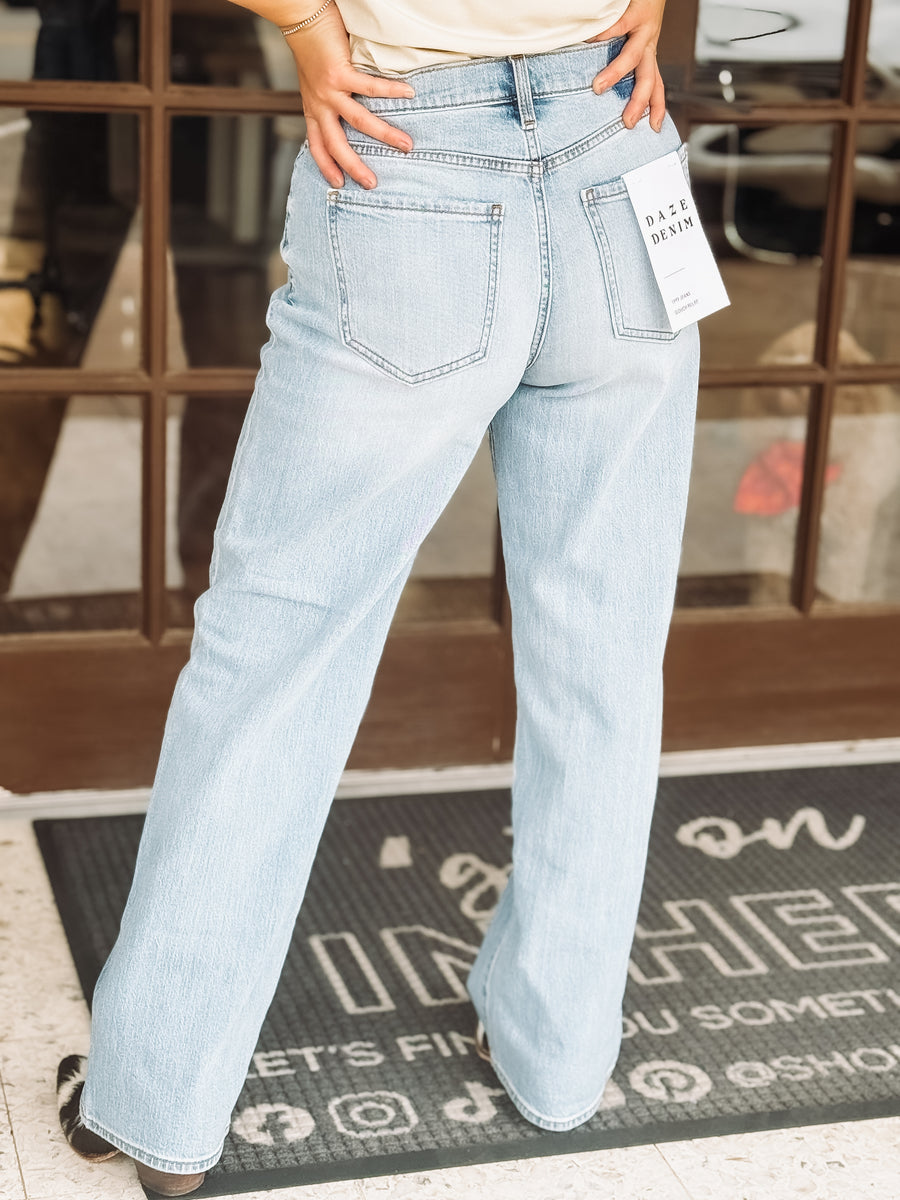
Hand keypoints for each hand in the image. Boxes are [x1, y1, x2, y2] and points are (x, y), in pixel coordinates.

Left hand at [286, 2, 414, 186]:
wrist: (301, 20)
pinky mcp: (339, 73)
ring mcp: (329, 91)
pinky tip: (409, 94)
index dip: (326, 166)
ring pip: (358, 121)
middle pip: (337, 144)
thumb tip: (351, 116)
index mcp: (312, 109)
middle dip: (355, 166)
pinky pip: (370, 87)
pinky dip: (392, 91)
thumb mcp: (315, 84)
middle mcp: (319, 104)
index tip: (338, 184)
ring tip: (406, 145)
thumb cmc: (313, 50)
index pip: (317, 145)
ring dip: (385, 135)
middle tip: (372, 183)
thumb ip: (329, 102)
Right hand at [585, 0, 667, 132]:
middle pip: (648, 79)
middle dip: (637, 103)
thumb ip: (619, 56)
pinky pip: (618, 26)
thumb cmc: (637, 6)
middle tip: (626, 122)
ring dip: (615, 74)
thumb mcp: (633, 36)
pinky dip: (602, 36)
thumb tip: (597, 81)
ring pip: (633, 57)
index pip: (656, 84)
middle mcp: (649, 43)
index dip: (657, 107)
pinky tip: (589, 45)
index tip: (654, 128)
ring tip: (598, 87)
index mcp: (648, 51)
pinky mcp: (636, 11)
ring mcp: (643, 28)